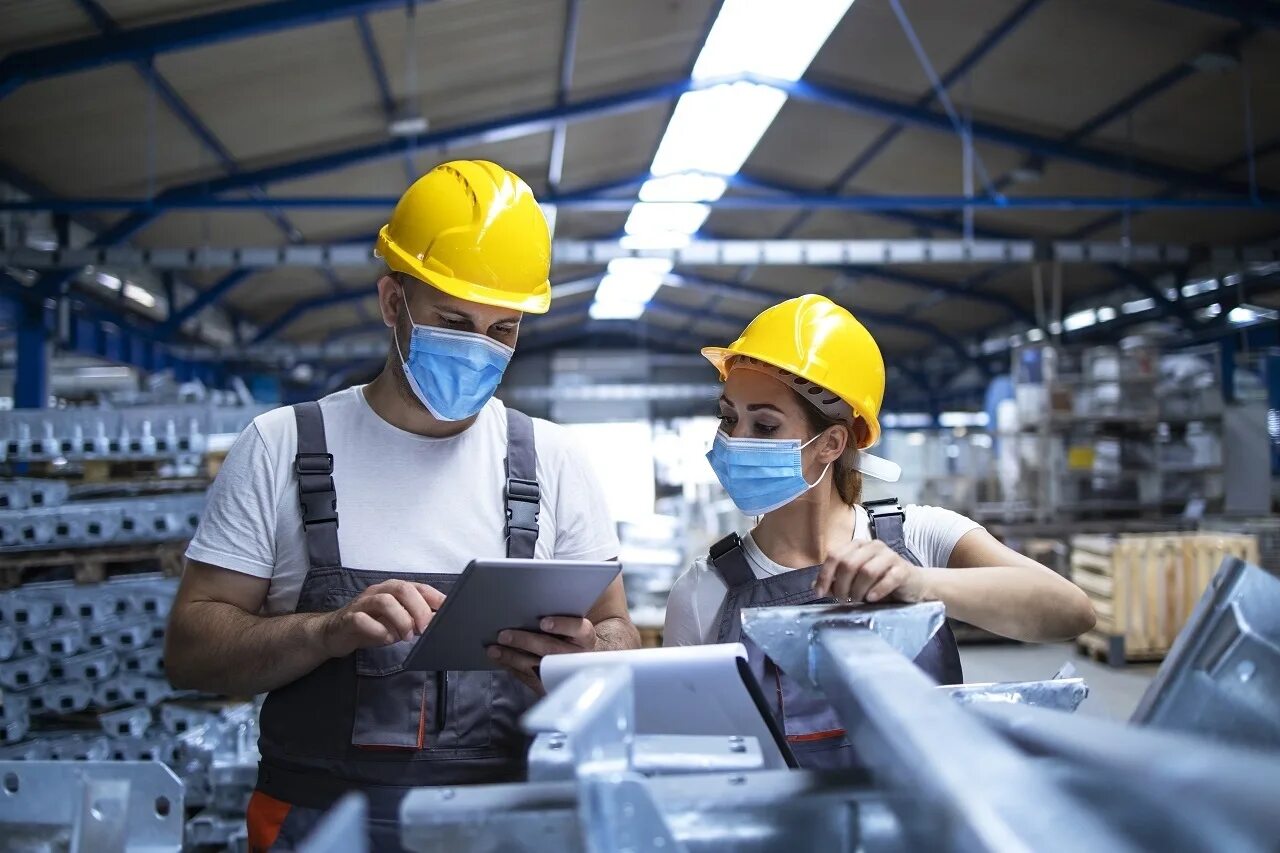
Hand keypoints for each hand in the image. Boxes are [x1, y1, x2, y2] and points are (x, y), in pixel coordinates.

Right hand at [319, 580, 445, 657]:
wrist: (334, 633)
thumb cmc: (371, 626)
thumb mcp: (398, 622)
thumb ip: (416, 619)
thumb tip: (439, 623)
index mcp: (394, 590)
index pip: (418, 587)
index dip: (435, 597)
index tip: (449, 610)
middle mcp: (379, 592)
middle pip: (402, 589)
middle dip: (418, 608)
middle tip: (425, 628)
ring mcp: (362, 604)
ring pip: (384, 601)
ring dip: (400, 619)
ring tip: (407, 636)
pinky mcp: (348, 618)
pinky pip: (362, 620)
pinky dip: (378, 631)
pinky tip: (386, 639)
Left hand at [486, 616, 595, 694]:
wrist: (581, 666)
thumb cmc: (571, 639)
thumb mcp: (573, 628)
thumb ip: (559, 620)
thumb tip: (527, 608)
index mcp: (585, 637)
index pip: (578, 628)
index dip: (561, 625)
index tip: (543, 623)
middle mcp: (577, 656)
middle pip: (551, 649)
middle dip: (525, 642)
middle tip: (504, 635)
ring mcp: (563, 673)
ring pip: (536, 666)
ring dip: (512, 658)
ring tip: (494, 650)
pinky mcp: (551, 686)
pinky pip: (529, 678)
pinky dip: (513, 668)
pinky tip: (500, 660)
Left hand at [814, 540, 928, 603]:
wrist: (914, 585)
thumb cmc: (881, 583)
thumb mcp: (855, 583)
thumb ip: (835, 582)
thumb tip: (814, 586)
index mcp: (858, 545)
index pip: (834, 555)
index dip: (824, 575)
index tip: (819, 593)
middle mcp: (873, 546)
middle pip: (848, 563)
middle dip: (841, 586)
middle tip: (843, 600)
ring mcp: (889, 556)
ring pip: (866, 571)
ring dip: (858, 590)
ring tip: (858, 600)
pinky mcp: (903, 569)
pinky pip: (887, 579)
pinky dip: (877, 591)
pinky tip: (872, 599)